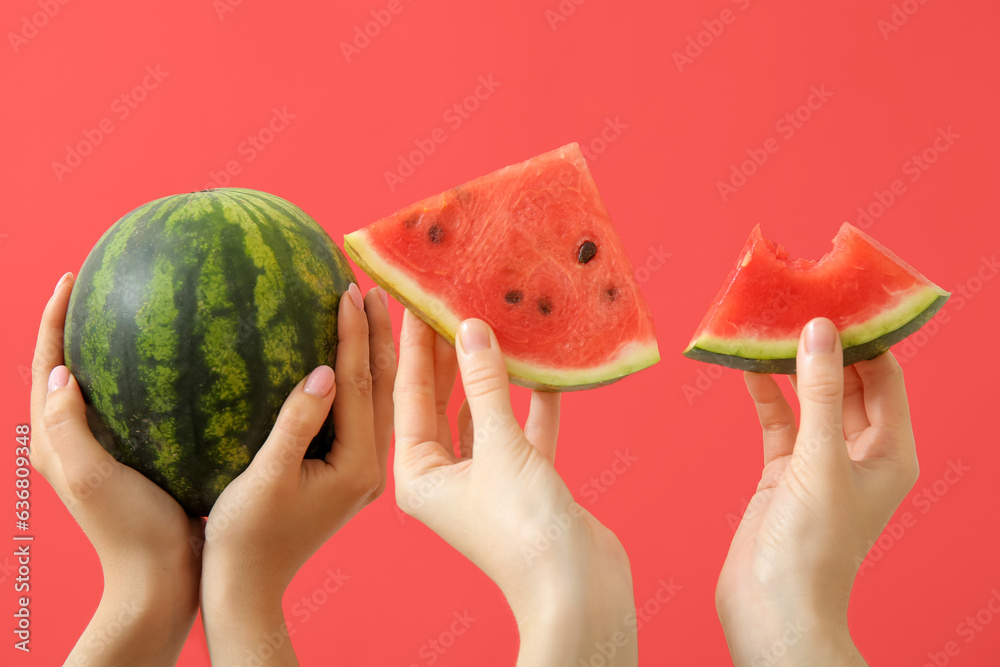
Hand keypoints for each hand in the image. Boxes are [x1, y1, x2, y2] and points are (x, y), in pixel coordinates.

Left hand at [30, 273, 202, 665]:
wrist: (160, 578)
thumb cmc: (127, 530)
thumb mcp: (89, 475)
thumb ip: (67, 426)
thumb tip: (60, 371)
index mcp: (54, 441)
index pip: (44, 365)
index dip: (51, 319)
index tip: (70, 277)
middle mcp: (74, 440)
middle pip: (67, 368)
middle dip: (77, 324)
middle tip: (102, 284)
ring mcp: (107, 450)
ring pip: (104, 385)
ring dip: (113, 347)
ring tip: (144, 313)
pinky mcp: (138, 459)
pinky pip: (141, 406)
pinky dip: (154, 379)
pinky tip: (190, 368)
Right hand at [200, 284, 394, 665]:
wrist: (246, 585)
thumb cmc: (246, 536)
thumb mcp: (267, 478)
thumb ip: (297, 424)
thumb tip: (325, 371)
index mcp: (359, 466)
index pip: (365, 387)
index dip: (358, 337)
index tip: (353, 290)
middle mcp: (373, 466)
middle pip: (387, 388)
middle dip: (384, 337)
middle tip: (379, 286)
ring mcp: (365, 469)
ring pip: (383, 399)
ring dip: (382, 354)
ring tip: (379, 308)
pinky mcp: (350, 470)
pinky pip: (369, 414)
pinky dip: (369, 379)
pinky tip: (359, 356)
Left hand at [393, 312, 636, 666]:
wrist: (580, 590)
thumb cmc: (524, 529)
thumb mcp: (500, 448)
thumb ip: (486, 386)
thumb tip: (471, 328)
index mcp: (419, 476)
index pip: (410, 396)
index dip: (414, 346)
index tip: (416, 299)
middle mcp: (447, 477)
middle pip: (443, 402)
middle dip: (448, 353)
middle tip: (448, 299)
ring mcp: (488, 480)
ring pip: (485, 413)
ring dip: (492, 374)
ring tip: (492, 321)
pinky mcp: (526, 482)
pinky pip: (524, 430)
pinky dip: (533, 402)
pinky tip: (543, 367)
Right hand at [716, 317, 919, 665]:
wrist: (772, 608)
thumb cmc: (811, 547)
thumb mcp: (820, 461)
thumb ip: (821, 393)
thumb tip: (820, 331)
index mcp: (890, 451)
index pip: (885, 375)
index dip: (865, 335)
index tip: (837, 296)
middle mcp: (860, 452)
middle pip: (847, 380)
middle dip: (825, 343)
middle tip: (798, 300)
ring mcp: (820, 461)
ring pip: (809, 397)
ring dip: (790, 364)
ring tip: (770, 323)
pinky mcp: (784, 471)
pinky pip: (778, 419)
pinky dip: (763, 393)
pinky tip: (746, 365)